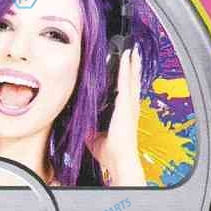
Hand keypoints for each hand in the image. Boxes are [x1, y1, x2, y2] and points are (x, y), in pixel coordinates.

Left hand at [88, 43, 145, 185]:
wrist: (119, 159)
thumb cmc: (110, 152)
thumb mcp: (94, 136)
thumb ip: (88, 126)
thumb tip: (77, 121)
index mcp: (123, 113)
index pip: (125, 90)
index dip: (126, 77)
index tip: (125, 65)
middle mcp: (129, 107)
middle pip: (131, 81)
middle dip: (132, 66)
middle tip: (133, 52)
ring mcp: (130, 105)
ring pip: (131, 78)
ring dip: (132, 63)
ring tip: (133, 51)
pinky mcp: (126, 104)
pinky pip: (126, 82)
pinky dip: (127, 69)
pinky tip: (127, 58)